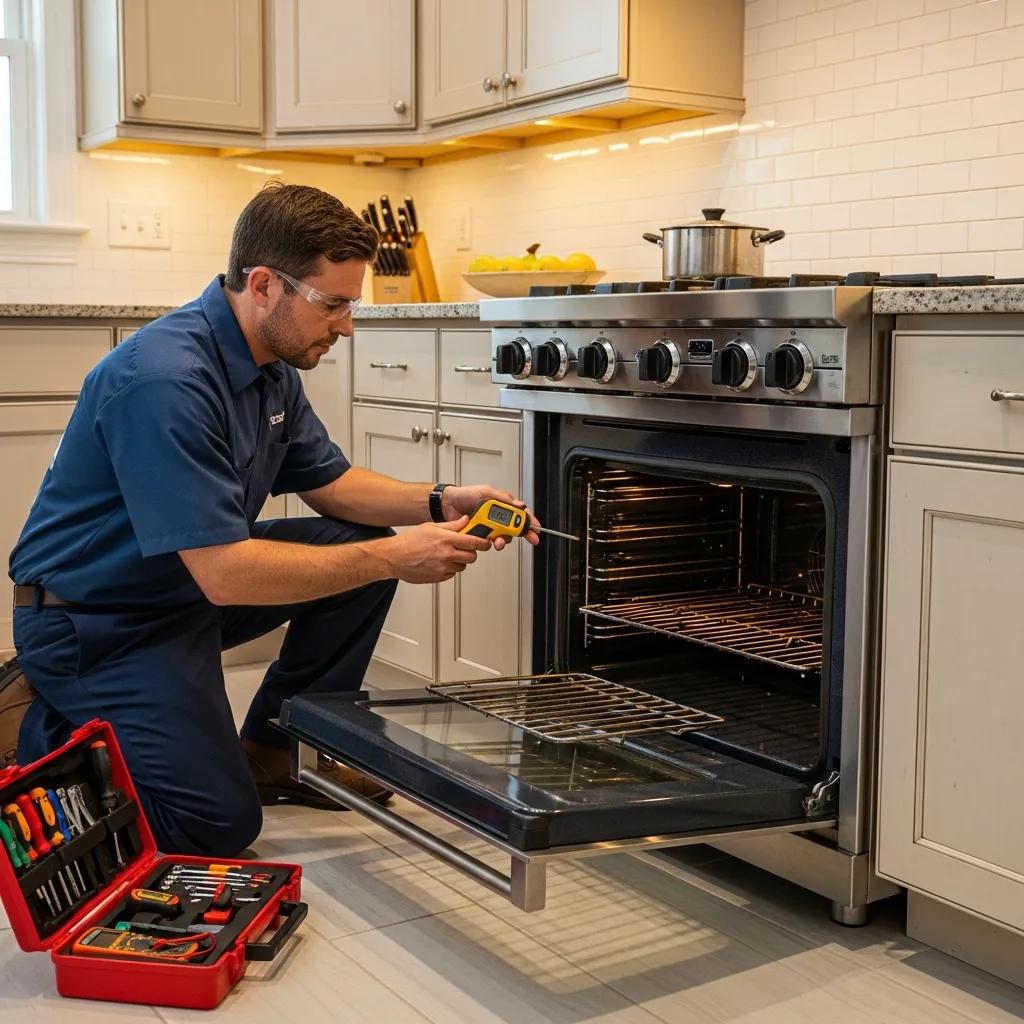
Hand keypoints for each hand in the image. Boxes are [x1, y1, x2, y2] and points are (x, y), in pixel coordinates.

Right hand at [377, 518, 491, 582]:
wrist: (394, 558)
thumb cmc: (409, 541)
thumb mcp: (431, 527)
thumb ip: (451, 525)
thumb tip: (465, 521)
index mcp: (446, 539)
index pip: (473, 542)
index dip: (483, 543)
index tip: (486, 543)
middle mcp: (446, 554)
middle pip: (472, 556)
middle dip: (471, 552)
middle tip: (465, 549)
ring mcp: (443, 568)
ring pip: (462, 566)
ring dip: (459, 561)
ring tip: (447, 554)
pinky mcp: (438, 578)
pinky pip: (452, 574)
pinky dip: (449, 569)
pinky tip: (439, 562)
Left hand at [441, 484, 541, 548]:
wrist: (448, 504)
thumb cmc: (466, 494)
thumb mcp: (487, 491)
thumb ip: (504, 498)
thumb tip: (520, 505)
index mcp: (502, 506)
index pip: (521, 515)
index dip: (530, 522)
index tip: (536, 529)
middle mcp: (498, 518)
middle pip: (514, 529)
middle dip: (519, 535)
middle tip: (522, 538)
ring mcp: (489, 527)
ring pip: (503, 538)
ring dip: (502, 541)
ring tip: (497, 542)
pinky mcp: (480, 536)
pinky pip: (489, 543)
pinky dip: (489, 544)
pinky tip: (485, 541)